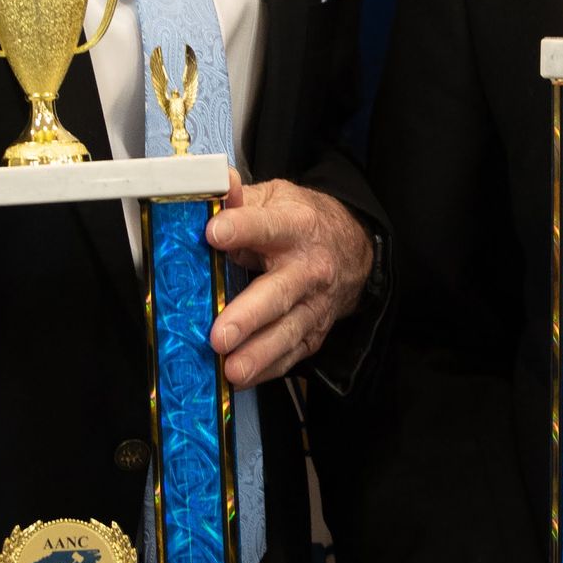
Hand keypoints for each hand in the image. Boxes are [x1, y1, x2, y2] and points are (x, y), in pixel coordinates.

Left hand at [205, 178, 373, 385]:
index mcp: (295, 226)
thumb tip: (212, 184)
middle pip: (278, 293)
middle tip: (219, 334)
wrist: (350, 249)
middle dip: (248, 316)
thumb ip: (239, 198)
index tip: (214, 233)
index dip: (241, 228)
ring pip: (287, 331)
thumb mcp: (275, 198)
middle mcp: (308, 269)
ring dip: (259, 353)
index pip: (267, 226)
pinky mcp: (314, 332)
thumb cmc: (299, 222)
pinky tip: (243, 378)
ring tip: (231, 369)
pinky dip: (267, 369)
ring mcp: (313, 305)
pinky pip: (292, 355)